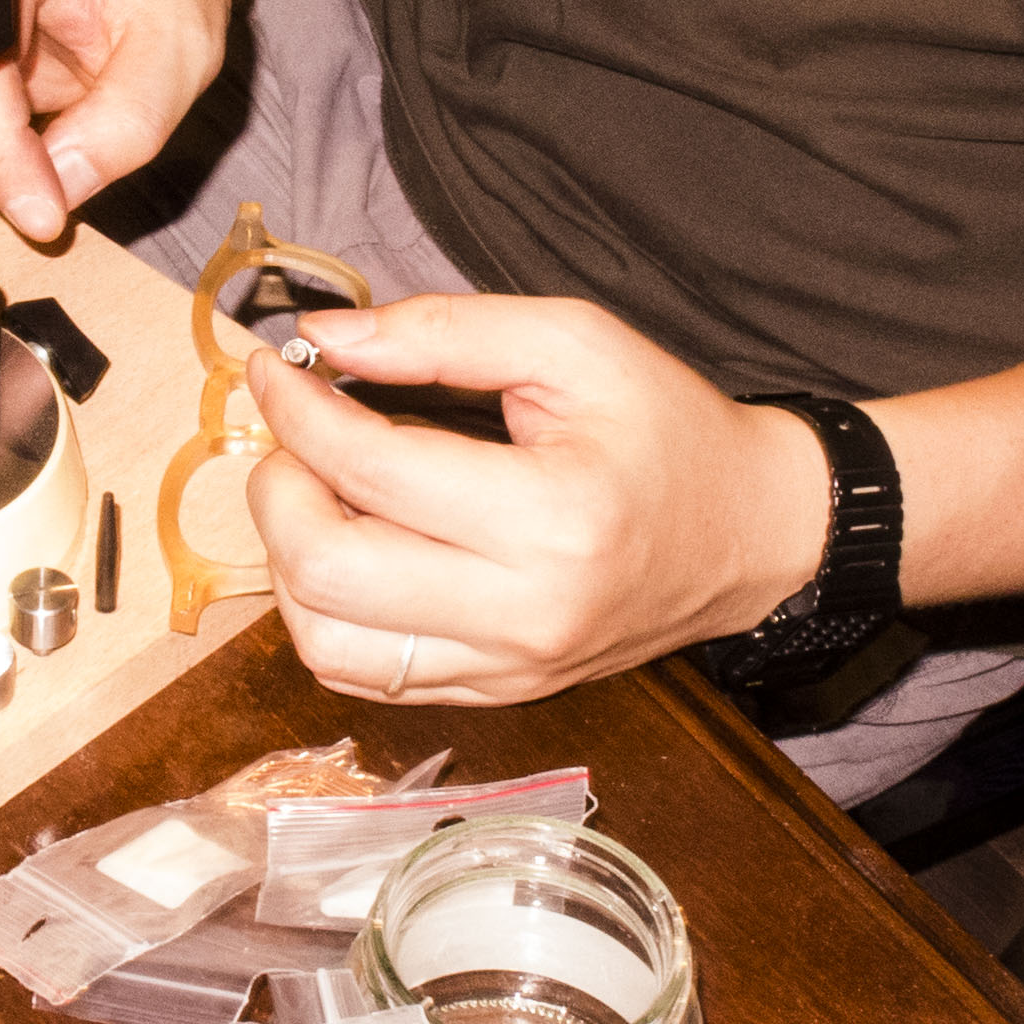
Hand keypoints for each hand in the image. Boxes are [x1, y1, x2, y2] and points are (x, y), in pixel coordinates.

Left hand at [243, 295, 832, 703]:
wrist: (748, 532)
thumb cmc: (666, 429)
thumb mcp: (572, 342)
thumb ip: (442, 330)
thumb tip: (323, 335)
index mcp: (551, 517)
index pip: (368, 469)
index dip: (297, 410)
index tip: (276, 367)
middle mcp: (524, 612)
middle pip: (325, 571)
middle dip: (279, 489)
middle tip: (296, 437)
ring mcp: (506, 669)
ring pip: (325, 642)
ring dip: (289, 560)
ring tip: (320, 494)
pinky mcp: (495, 693)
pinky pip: (363, 673)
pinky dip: (325, 611)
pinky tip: (351, 547)